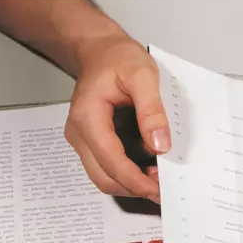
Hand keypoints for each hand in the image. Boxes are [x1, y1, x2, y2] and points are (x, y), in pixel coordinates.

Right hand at [64, 34, 169, 201]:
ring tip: (158, 179)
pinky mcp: (92, 142)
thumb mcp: (143, 75)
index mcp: (87, 117)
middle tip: (163, 190)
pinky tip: (148, 167)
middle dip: (134, 188)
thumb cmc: (117, 59)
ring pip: (104, 176)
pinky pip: (108, 166)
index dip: (135, 180)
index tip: (158, 189)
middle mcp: (79, 133)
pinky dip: (128, 173)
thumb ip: (152, 110)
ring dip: (131, 183)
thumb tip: (159, 145)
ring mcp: (83, 140)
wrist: (100, 51)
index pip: (110, 161)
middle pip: (104, 177)